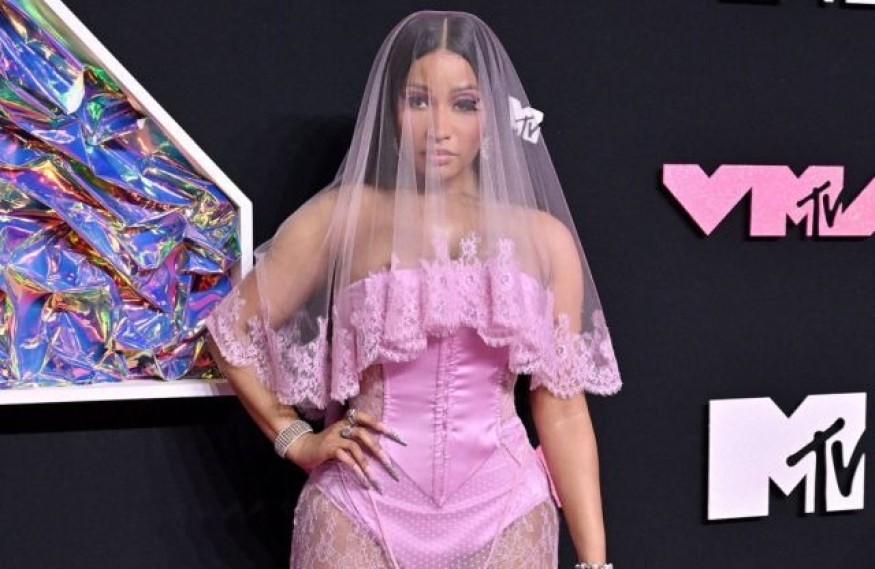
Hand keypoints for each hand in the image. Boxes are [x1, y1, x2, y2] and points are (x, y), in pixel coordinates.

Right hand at [285, 409, 404, 490]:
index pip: (368, 419)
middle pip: (364, 434)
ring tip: (377, 480)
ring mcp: (335, 437)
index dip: (383, 426)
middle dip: (378, 450)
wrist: (303, 448)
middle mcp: (342, 426)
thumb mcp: (344, 436)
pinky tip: (363, 481)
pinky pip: (346, 460)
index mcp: (348, 420)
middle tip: (390, 465)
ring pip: (356, 449)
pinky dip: (356, 470)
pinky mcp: (329, 449)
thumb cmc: (329, 444)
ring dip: (367, 465)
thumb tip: (382, 450)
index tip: (399, 439)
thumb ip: (359, 438)